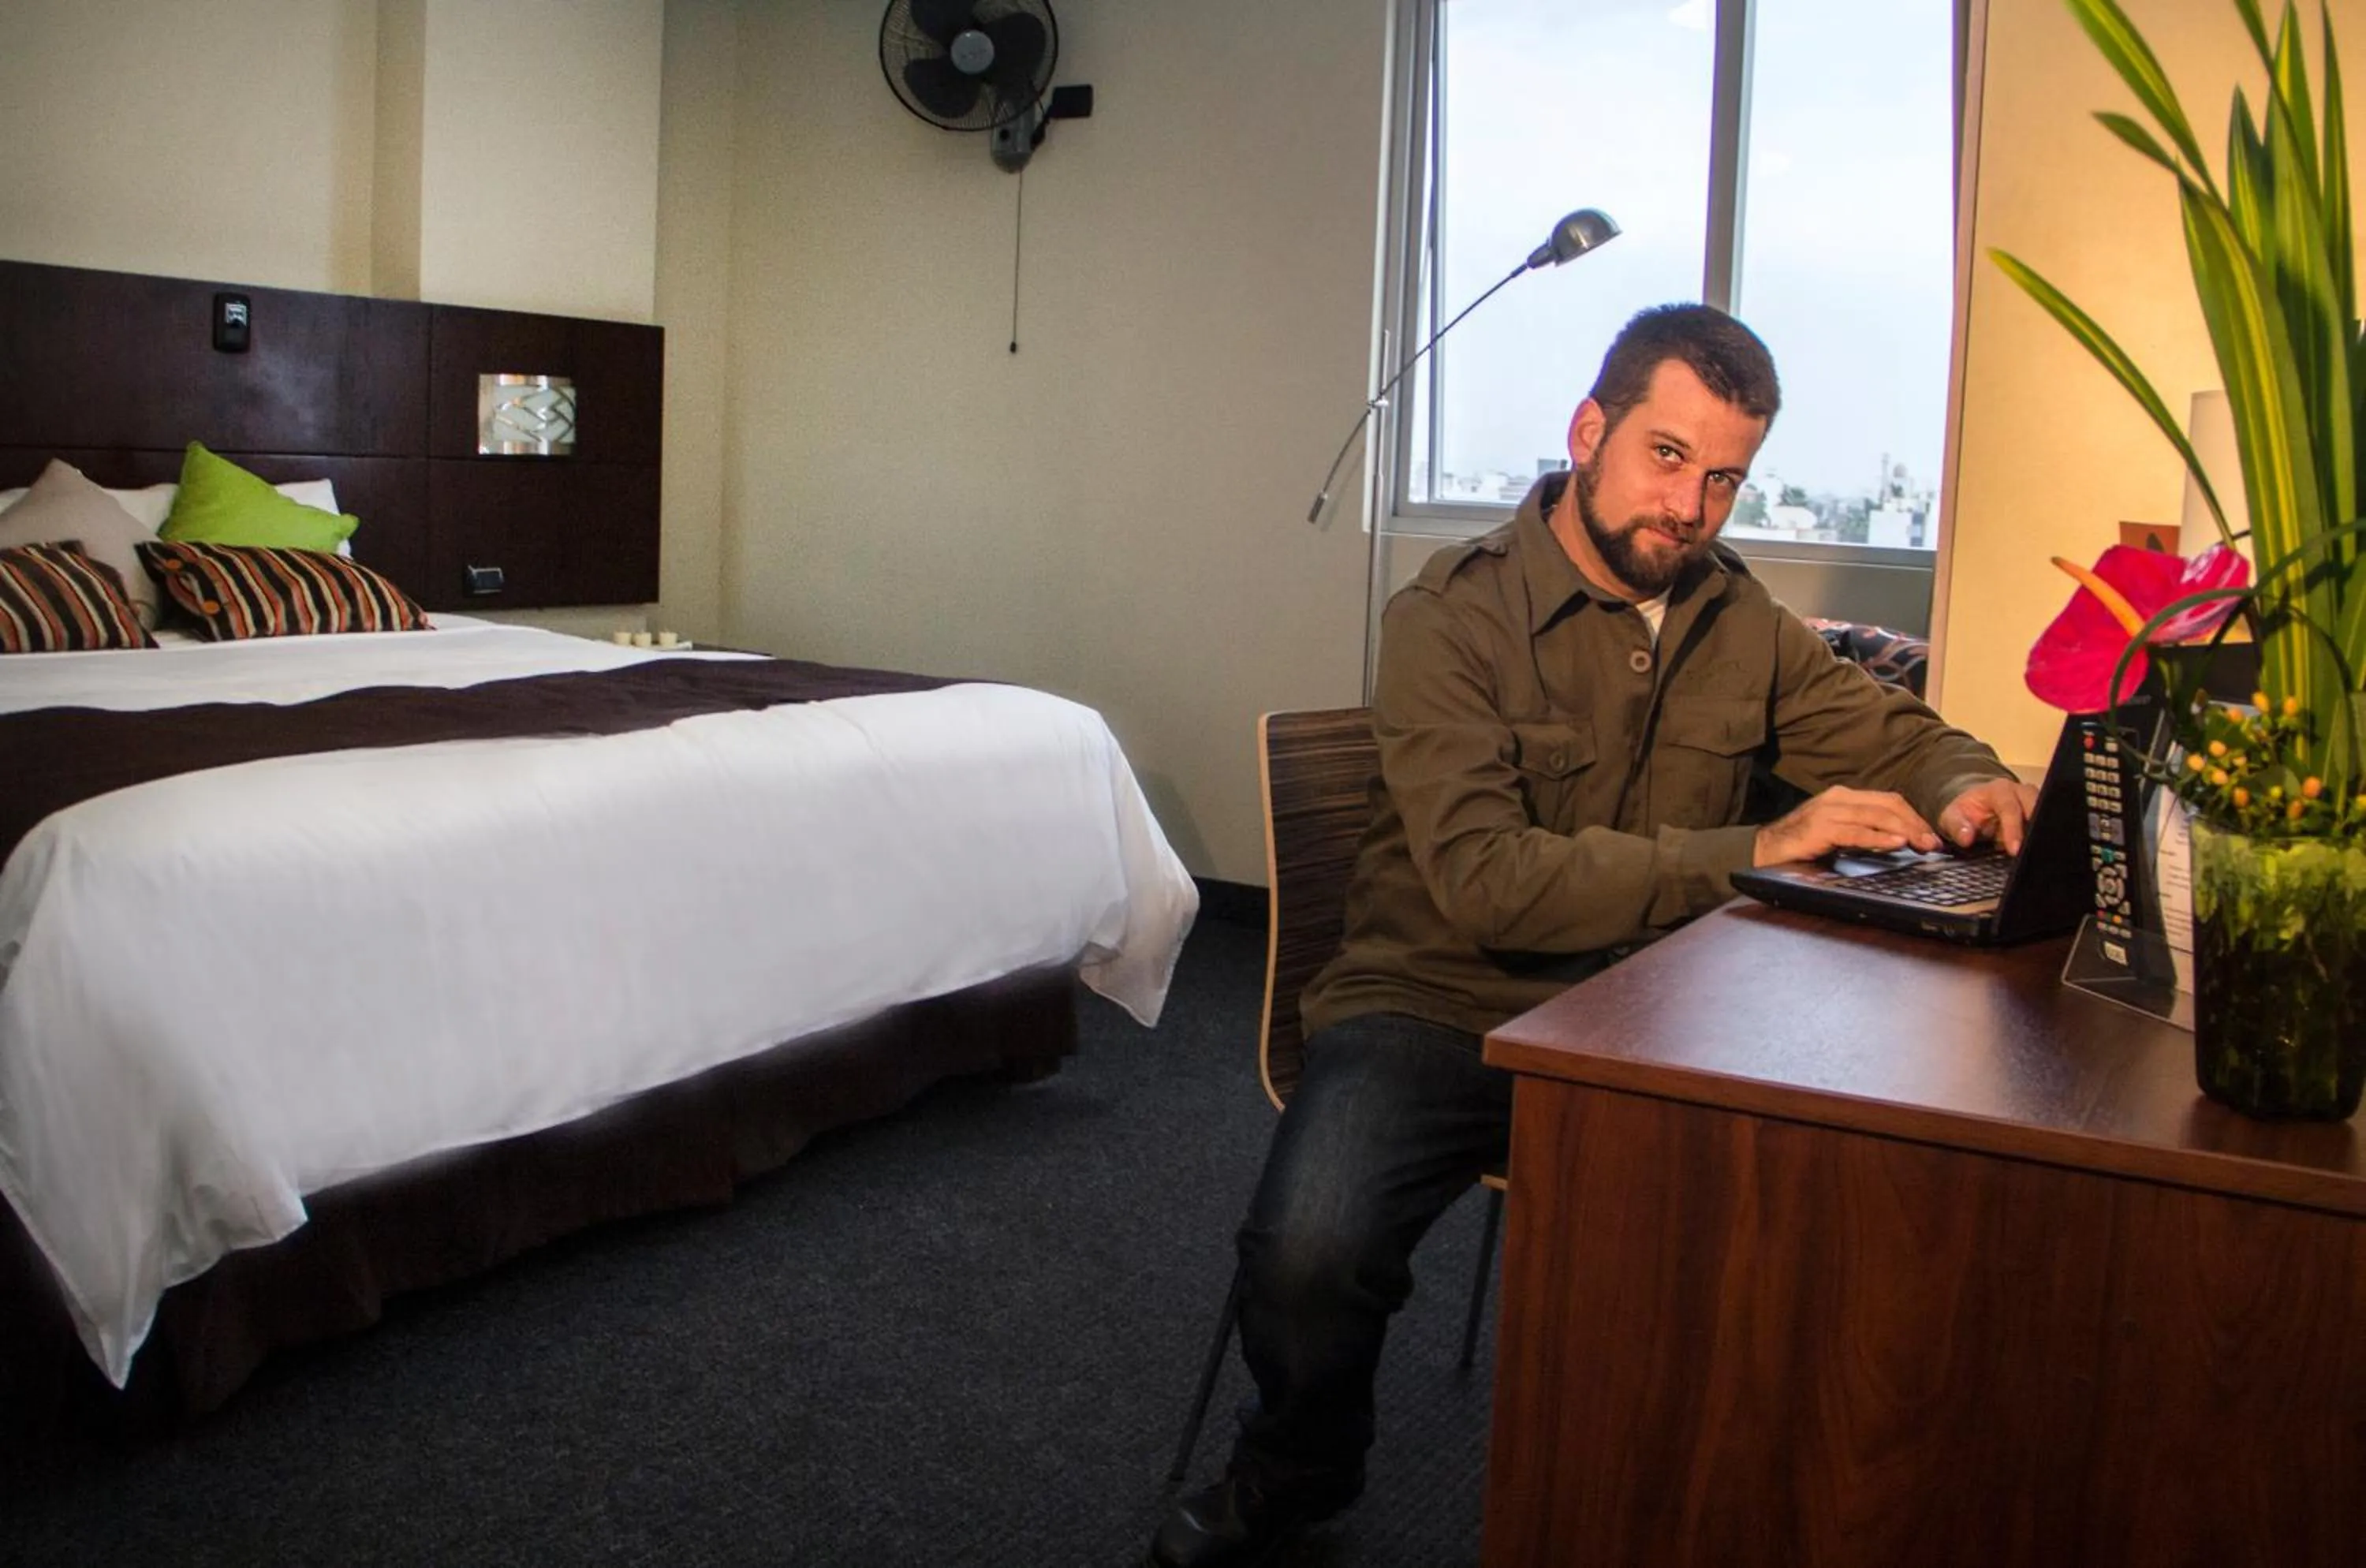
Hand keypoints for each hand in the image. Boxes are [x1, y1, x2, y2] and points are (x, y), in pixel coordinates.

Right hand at [1753, 786, 1942, 865]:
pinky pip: (1857, 831)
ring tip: (1923, 844)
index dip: (1914, 816)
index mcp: (1844, 796)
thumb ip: (1863, 830)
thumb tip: (1897, 839)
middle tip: (1934, 843)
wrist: (1763, 850)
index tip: (1931, 835)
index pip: (1888, 800)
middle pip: (1888, 805)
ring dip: (1905, 830)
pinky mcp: (1820, 828)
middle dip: (1915, 823)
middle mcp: (1838, 798)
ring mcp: (1828, 811)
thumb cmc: (1800, 844)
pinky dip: (1880, 837)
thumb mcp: (1837, 832)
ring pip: (1877, 815)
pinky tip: (1896, 843)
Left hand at [1937, 777, 2040, 854]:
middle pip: (2036, 807)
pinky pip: (2046, 825)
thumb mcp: (1952, 817)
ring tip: (2038, 855)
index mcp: (1999, 790)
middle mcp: (2021, 793)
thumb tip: (1966, 838)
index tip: (2014, 849)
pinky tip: (2040, 853)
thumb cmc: (1965, 811)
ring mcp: (2034, 803)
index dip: (2013, 829)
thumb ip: (1956, 826)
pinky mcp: (2039, 815)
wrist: (1974, 807)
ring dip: (2041, 835)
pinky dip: (2043, 838)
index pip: (2010, 808)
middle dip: (2035, 830)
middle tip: (2032, 853)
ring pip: (2046, 815)